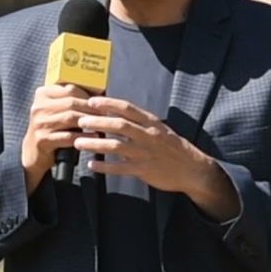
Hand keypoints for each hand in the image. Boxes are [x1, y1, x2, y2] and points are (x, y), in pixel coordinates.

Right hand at [21, 84, 95, 192]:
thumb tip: (98, 94)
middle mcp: (38, 107)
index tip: (101, 102)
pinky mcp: (42, 139)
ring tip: (102, 124)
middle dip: (91, 109)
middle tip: (106, 114)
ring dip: (89, 122)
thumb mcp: (55, 110)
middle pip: (71, 103)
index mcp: (42, 95)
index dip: (88, 95)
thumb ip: (70, 100)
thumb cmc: (51, 128)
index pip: (69, 89)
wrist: (33, 151)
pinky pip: (68, 136)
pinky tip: (95, 137)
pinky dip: (83, 136)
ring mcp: (39, 124)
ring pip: (70, 118)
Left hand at [73, 96, 239, 219]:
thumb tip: (114, 112)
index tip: (91, 101)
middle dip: (97, 122)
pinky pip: (120, 168)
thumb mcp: (159, 129)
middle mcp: (148, 135)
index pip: (128, 108)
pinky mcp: (144, 170)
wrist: (193, 169)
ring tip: (78, 143)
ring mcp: (146, 153)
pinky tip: (91, 164)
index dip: (109, 103)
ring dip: (95, 144)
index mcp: (152, 123)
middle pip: (119, 125)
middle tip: (79, 121)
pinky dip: (105, 166)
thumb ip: (139, 122)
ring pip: (116, 146)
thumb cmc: (172, 147)